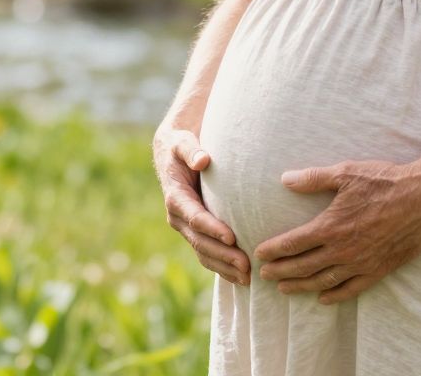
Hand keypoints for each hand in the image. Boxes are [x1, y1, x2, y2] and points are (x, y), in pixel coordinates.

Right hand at [153, 127, 250, 284]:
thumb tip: (202, 160)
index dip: (212, 229)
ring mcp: (186, 228)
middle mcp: (178, 217)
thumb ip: (191, 150)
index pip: (195, 217)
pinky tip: (241, 277)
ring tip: (248, 277)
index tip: (232, 238)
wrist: (172, 155)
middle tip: (246, 266)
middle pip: (201, 241)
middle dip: (223, 255)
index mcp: (175, 197)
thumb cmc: (181, 146)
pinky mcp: (196, 233)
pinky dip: (222, 267)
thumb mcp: (182, 142)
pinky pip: (207, 255)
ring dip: (224, 267)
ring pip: (204, 253)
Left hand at [254, 158, 420, 303]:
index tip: (259, 254)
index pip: (293, 243)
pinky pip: (352, 289)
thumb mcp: (347, 173)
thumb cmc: (385, 182)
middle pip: (303, 266)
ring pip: (324, 281)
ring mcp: (361, 263)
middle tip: (264, 275)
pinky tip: (323, 299)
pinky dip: (335, 296)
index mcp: (331, 226)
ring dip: (301, 286)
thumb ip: (313, 178)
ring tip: (284, 288)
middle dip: (281, 272)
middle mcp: (343, 250)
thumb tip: (284, 179)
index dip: (274, 250)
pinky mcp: (379, 270)